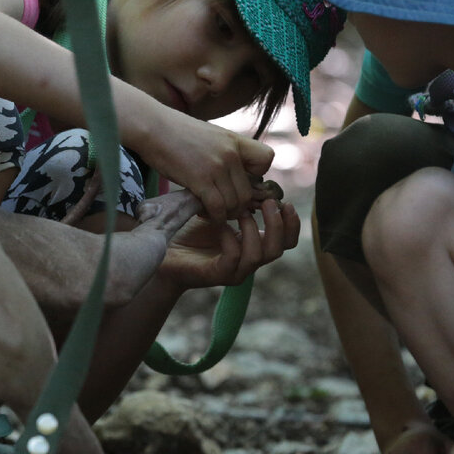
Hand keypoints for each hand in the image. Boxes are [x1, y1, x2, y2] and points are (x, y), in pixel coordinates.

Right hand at [140, 111, 274, 221]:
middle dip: (238, 205)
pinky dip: (214, 217)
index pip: (267, 159)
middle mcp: (230, 153)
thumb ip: (224, 151)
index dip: (258, 174)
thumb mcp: (209, 135)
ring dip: (225, 214)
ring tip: (214, 213)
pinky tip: (204, 214)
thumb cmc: (175, 132)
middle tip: (225, 208)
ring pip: (235, 203)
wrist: (152, 126)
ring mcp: (217, 167)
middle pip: (248, 192)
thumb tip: (232, 171)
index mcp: (235, 140)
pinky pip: (217, 207)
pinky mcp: (200, 179)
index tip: (241, 180)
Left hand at [158, 199, 299, 289]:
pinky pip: (234, 259)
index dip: (291, 223)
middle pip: (279, 249)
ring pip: (259, 255)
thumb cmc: (188, 230)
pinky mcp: (217, 274)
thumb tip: (254, 178)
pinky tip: (221, 226)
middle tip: (268, 204)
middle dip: (277, 224)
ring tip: (242, 213)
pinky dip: (231, 239)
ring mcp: (235, 270)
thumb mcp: (218, 210)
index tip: (285, 202)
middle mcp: (248, 259)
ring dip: (253, 230)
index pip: (286, 240)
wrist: (161, 251)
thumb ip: (238, 200)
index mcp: (253, 244)